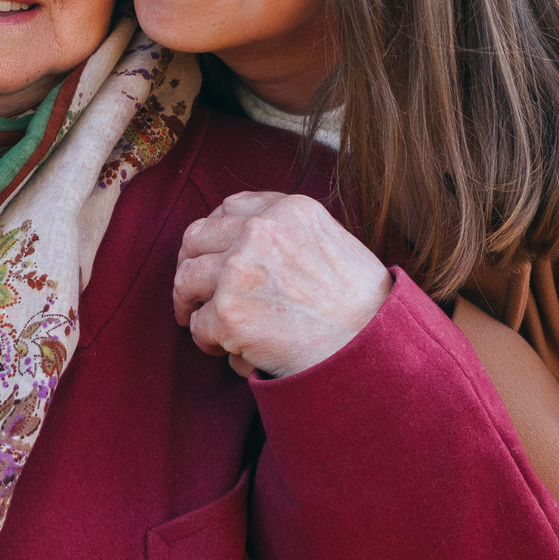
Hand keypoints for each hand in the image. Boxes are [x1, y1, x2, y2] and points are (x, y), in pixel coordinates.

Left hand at [173, 192, 391, 377]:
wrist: (372, 349)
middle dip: (191, 266)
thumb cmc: (361, 306)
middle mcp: (259, 231)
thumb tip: (249, 239)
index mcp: (288, 210)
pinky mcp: (228, 313)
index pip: (228, 209)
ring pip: (186, 280)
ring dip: (192, 304)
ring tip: (207, 323)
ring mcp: (239, 270)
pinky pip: (198, 327)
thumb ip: (289, 234)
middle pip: (196, 239)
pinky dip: (210, 342)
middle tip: (194, 293)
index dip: (214, 236)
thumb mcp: (332, 243)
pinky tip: (233, 349)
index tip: (213, 256)